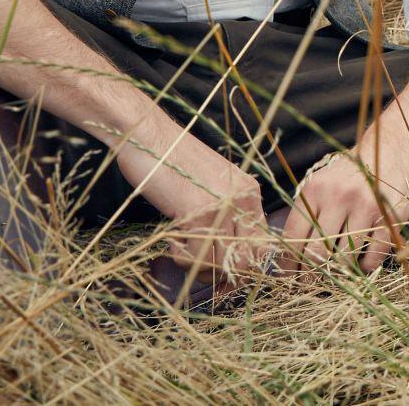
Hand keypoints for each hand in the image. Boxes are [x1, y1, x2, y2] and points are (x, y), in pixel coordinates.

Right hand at [159, 151, 269, 279]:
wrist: (146, 134)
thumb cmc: (171, 162)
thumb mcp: (211, 186)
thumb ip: (226, 215)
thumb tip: (228, 260)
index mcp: (249, 192)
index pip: (262, 246)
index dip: (242, 267)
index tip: (221, 272)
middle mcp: (243, 198)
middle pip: (245, 261)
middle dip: (220, 274)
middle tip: (196, 263)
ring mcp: (222, 206)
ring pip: (219, 265)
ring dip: (196, 266)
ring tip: (180, 244)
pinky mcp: (198, 212)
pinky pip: (196, 258)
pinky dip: (180, 257)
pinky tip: (171, 236)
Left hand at [278, 120, 408, 272]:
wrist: (389, 148)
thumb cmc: (349, 173)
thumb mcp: (321, 183)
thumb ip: (306, 213)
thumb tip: (289, 255)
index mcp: (315, 190)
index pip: (293, 237)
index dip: (289, 264)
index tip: (290, 277)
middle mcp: (338, 197)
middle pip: (317, 254)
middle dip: (313, 274)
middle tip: (315, 281)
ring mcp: (366, 207)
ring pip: (345, 259)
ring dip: (341, 273)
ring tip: (339, 274)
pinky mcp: (390, 218)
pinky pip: (372, 258)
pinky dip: (365, 268)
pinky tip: (362, 264)